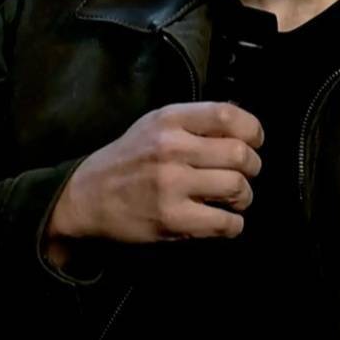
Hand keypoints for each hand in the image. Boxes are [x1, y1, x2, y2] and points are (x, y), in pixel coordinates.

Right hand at [46, 101, 264, 249]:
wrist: (86, 197)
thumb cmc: (127, 160)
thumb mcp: (155, 124)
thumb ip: (195, 121)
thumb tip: (242, 123)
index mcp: (170, 119)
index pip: (228, 115)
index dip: (252, 130)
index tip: (254, 141)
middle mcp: (171, 148)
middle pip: (240, 154)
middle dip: (252, 167)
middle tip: (244, 174)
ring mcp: (172, 185)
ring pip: (238, 187)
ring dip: (244, 197)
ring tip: (233, 199)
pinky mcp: (172, 219)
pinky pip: (226, 223)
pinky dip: (233, 225)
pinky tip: (223, 220)